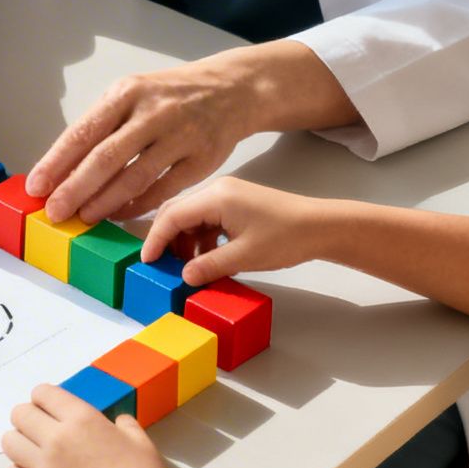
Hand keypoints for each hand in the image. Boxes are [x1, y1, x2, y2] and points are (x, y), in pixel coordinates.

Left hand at [2, 383, 187, 467]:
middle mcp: (57, 438)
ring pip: (9, 443)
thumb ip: (125, 425)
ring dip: (19, 443)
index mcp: (82, 418)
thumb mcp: (140, 441)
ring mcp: (45, 467)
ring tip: (33, 452)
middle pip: (19, 414)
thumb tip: (118, 422)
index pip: (42, 393)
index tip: (50, 409)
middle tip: (40, 430)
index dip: (44, 399)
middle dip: (27, 418)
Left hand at [25, 54, 255, 224]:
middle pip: (106, 157)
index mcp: (127, 93)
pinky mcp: (202, 160)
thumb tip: (60, 168)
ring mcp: (180, 136)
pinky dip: (137, 206)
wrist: (230, 90)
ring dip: (104, 202)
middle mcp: (153, 113)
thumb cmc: (170, 96)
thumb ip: (101, 126)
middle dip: (75, 188)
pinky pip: (163, 189)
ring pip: (135, 177)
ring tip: (83, 217)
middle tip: (55, 211)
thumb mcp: (132, 94)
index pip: (84, 131)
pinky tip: (118, 215)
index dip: (57, 162)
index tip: (37, 186)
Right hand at [142, 176, 332, 282]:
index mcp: (216, 196)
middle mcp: (218, 190)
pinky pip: (207, 220)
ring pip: (192, 217)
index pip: (171, 215)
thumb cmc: (287, 237)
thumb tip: (183, 277)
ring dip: (185, 241)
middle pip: (177, 212)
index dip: (155, 239)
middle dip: (166, 238)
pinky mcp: (237, 204)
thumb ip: (208, 266)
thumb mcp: (244, 257)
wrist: (321, 226)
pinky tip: (207, 260)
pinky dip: (201, 240)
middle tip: (160, 265)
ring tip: (187, 268)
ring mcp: (228, 195)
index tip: (146, 262)